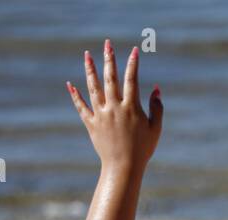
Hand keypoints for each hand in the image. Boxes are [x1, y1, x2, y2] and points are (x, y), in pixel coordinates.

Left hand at [66, 40, 162, 172]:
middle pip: (110, 78)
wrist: (123, 167)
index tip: (133, 50)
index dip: (133, 64)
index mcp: (131, 108)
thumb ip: (157, 108)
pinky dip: (75, 96)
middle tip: (107, 44)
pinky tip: (70, 85)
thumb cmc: (143, 149)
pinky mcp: (91, 123)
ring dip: (90, 70)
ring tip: (87, 55)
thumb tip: (156, 89)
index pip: (132, 80)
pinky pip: (81, 107)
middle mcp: (114, 107)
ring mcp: (101, 114)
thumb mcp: (156, 129)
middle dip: (109, 59)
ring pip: (93, 87)